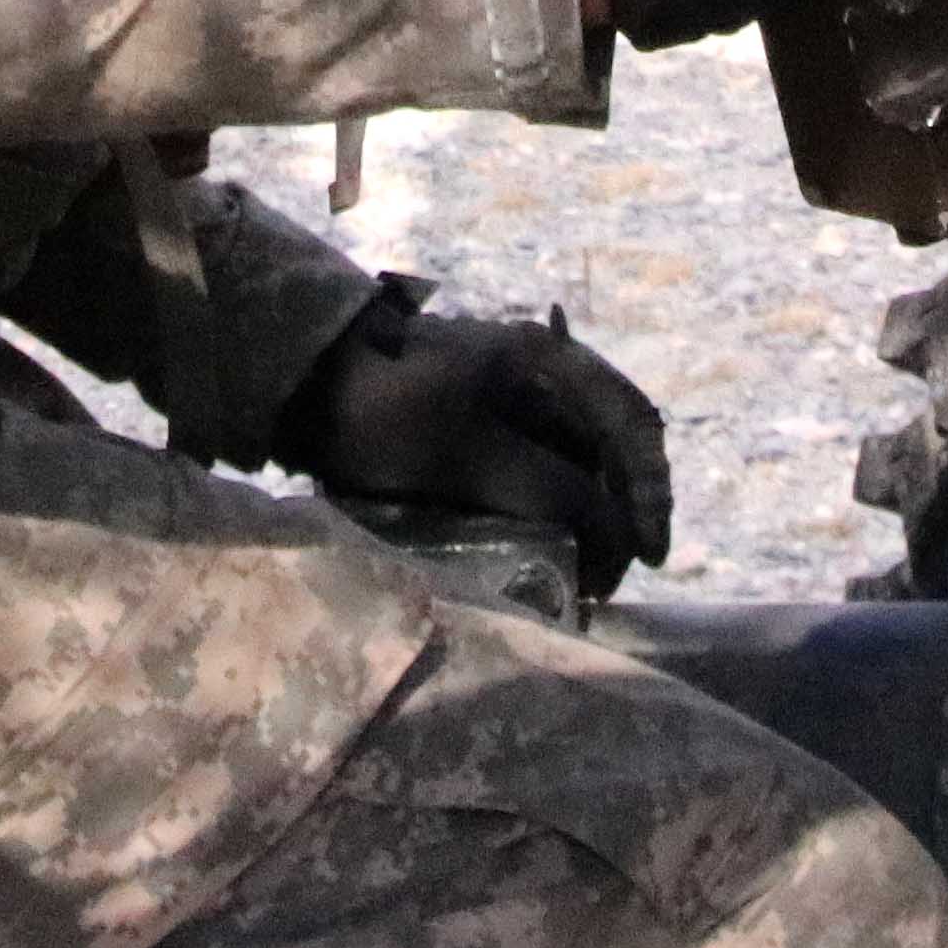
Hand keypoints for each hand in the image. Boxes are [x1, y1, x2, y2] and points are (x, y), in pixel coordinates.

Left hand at [273, 279, 672, 599]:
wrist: (296, 389)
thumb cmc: (385, 410)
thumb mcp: (474, 456)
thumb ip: (553, 492)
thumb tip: (614, 536)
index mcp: (547, 360)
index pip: (631, 423)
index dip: (650, 492)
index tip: (648, 556)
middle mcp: (538, 377)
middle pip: (606, 454)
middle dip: (614, 522)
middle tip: (601, 587)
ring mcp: (506, 406)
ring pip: (569, 473)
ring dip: (580, 528)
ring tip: (574, 587)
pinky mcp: (474, 437)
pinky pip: (529, 481)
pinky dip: (541, 522)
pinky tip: (535, 564)